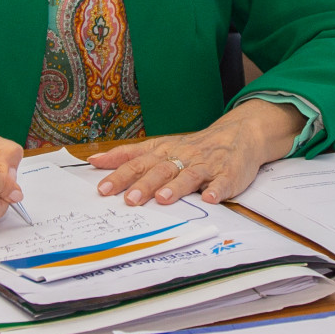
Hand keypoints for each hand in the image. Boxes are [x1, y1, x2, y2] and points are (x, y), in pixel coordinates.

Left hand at [88, 100, 305, 205]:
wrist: (238, 134)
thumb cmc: (193, 147)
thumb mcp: (160, 147)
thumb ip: (129, 155)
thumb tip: (95, 160)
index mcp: (164, 152)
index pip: (138, 162)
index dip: (120, 175)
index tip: (101, 189)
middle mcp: (183, 157)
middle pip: (160, 170)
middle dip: (144, 184)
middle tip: (129, 199)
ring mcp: (206, 165)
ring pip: (189, 175)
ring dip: (176, 187)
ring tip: (163, 198)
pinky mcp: (228, 174)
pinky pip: (222, 182)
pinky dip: (216, 190)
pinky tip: (209, 198)